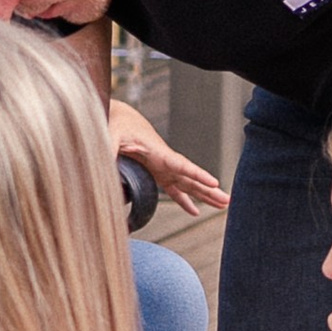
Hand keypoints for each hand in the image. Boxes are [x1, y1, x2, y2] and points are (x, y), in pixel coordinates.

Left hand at [111, 101, 227, 216]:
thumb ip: (109, 150)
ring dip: (205, 196)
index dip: (198, 174)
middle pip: (192, 178)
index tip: (214, 182)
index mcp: (159, 152)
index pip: (182, 165)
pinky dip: (186, 201)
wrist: (123, 119)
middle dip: (209, 190)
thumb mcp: (111, 135)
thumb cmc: (118, 125)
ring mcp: (165, 169)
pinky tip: (195, 211)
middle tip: (227, 201)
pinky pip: (176, 190)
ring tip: (222, 205)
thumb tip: (104, 167)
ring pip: (189, 185)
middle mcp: (166, 162)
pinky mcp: (159, 174)